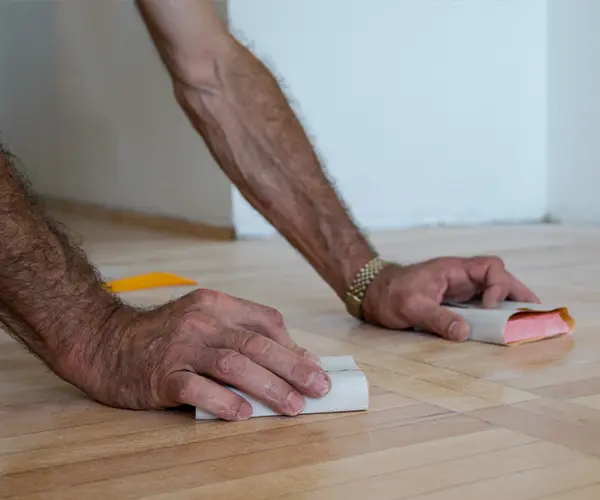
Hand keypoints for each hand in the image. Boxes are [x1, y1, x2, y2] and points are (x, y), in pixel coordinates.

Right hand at [65, 289, 330, 420]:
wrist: (105, 342)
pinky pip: (198, 389)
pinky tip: (245, 414)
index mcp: (215, 304)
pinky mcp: (161, 375)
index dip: (292, 345)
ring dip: (269, 387)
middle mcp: (200, 321)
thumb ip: (240, 334)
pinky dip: (225, 402)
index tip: (312, 366)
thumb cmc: (162, 337)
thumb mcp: (203, 322)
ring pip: (233, 364)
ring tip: (294, 406)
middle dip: (293, 367)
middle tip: (319, 387)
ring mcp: (180, 348)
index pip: (264, 320)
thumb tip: (289, 358)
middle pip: (255, 344)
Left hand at [361, 256, 539, 341]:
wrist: (373, 292)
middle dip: (517, 294)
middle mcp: (460, 276)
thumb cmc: (390, 294)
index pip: (490, 267)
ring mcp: (459, 288)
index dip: (499, 285)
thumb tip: (464, 333)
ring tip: (528, 321)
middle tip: (536, 313)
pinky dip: (495, 313)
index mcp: (453, 269)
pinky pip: (482, 304)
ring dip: (510, 304)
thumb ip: (437, 318)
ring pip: (493, 290)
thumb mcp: (411, 307)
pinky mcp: (455, 300)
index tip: (493, 306)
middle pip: (499, 278)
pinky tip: (504, 326)